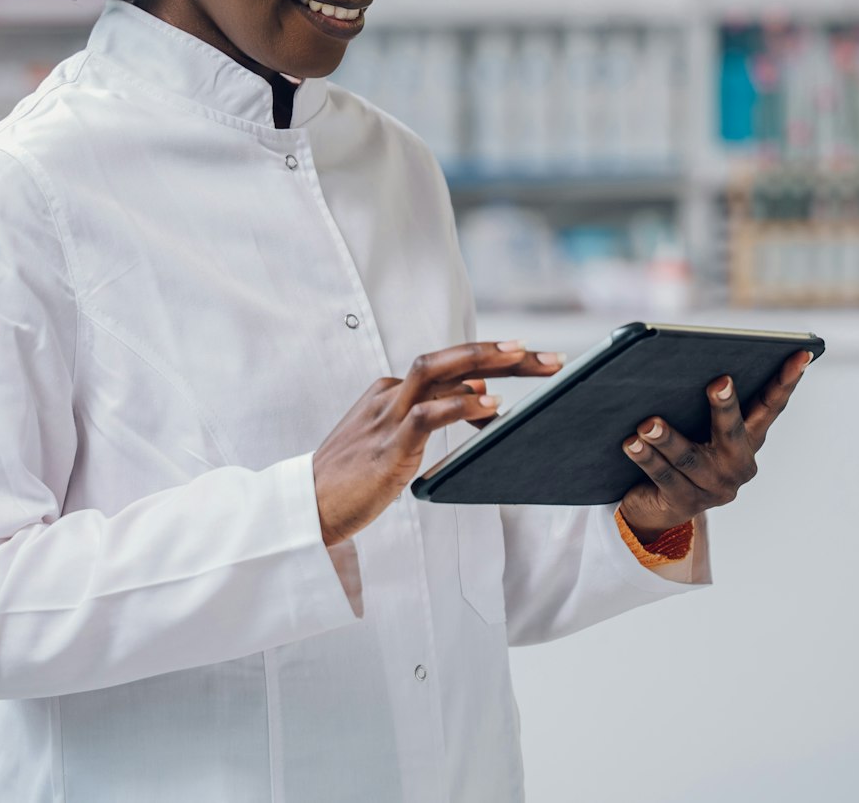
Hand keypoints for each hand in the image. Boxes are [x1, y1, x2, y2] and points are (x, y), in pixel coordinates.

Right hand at [312, 340, 564, 546]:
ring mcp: (387, 416)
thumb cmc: (354, 480)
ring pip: (437, 371)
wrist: (308, 506)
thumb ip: (433, 415)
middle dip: (501, 352)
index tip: (531, 357)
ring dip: (485, 362)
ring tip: (526, 360)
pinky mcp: (388, 443)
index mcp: (392, 391)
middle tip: (550, 357)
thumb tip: (481, 396)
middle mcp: (391, 393)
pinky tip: (492, 406)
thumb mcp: (397, 441)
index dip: (493, 358)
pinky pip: (428, 414)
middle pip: (451, 358)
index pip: (450, 364)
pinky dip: (461, 405)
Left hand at [617, 348, 815, 539]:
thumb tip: (680, 360)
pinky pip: (665, 477)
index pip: (771, 406)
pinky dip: (647, 458)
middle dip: (726, 406)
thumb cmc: (681, 445)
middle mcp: (738, 464)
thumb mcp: (698, 422)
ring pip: (690, 458)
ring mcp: (714, 488)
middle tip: (719, 381)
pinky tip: (631, 442)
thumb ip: (700, 398)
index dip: (787, 380)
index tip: (801, 353)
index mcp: (750, 438)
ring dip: (668, 438)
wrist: (657, 502)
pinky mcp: (685, 503)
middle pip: (732, 431)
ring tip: (649, 423)